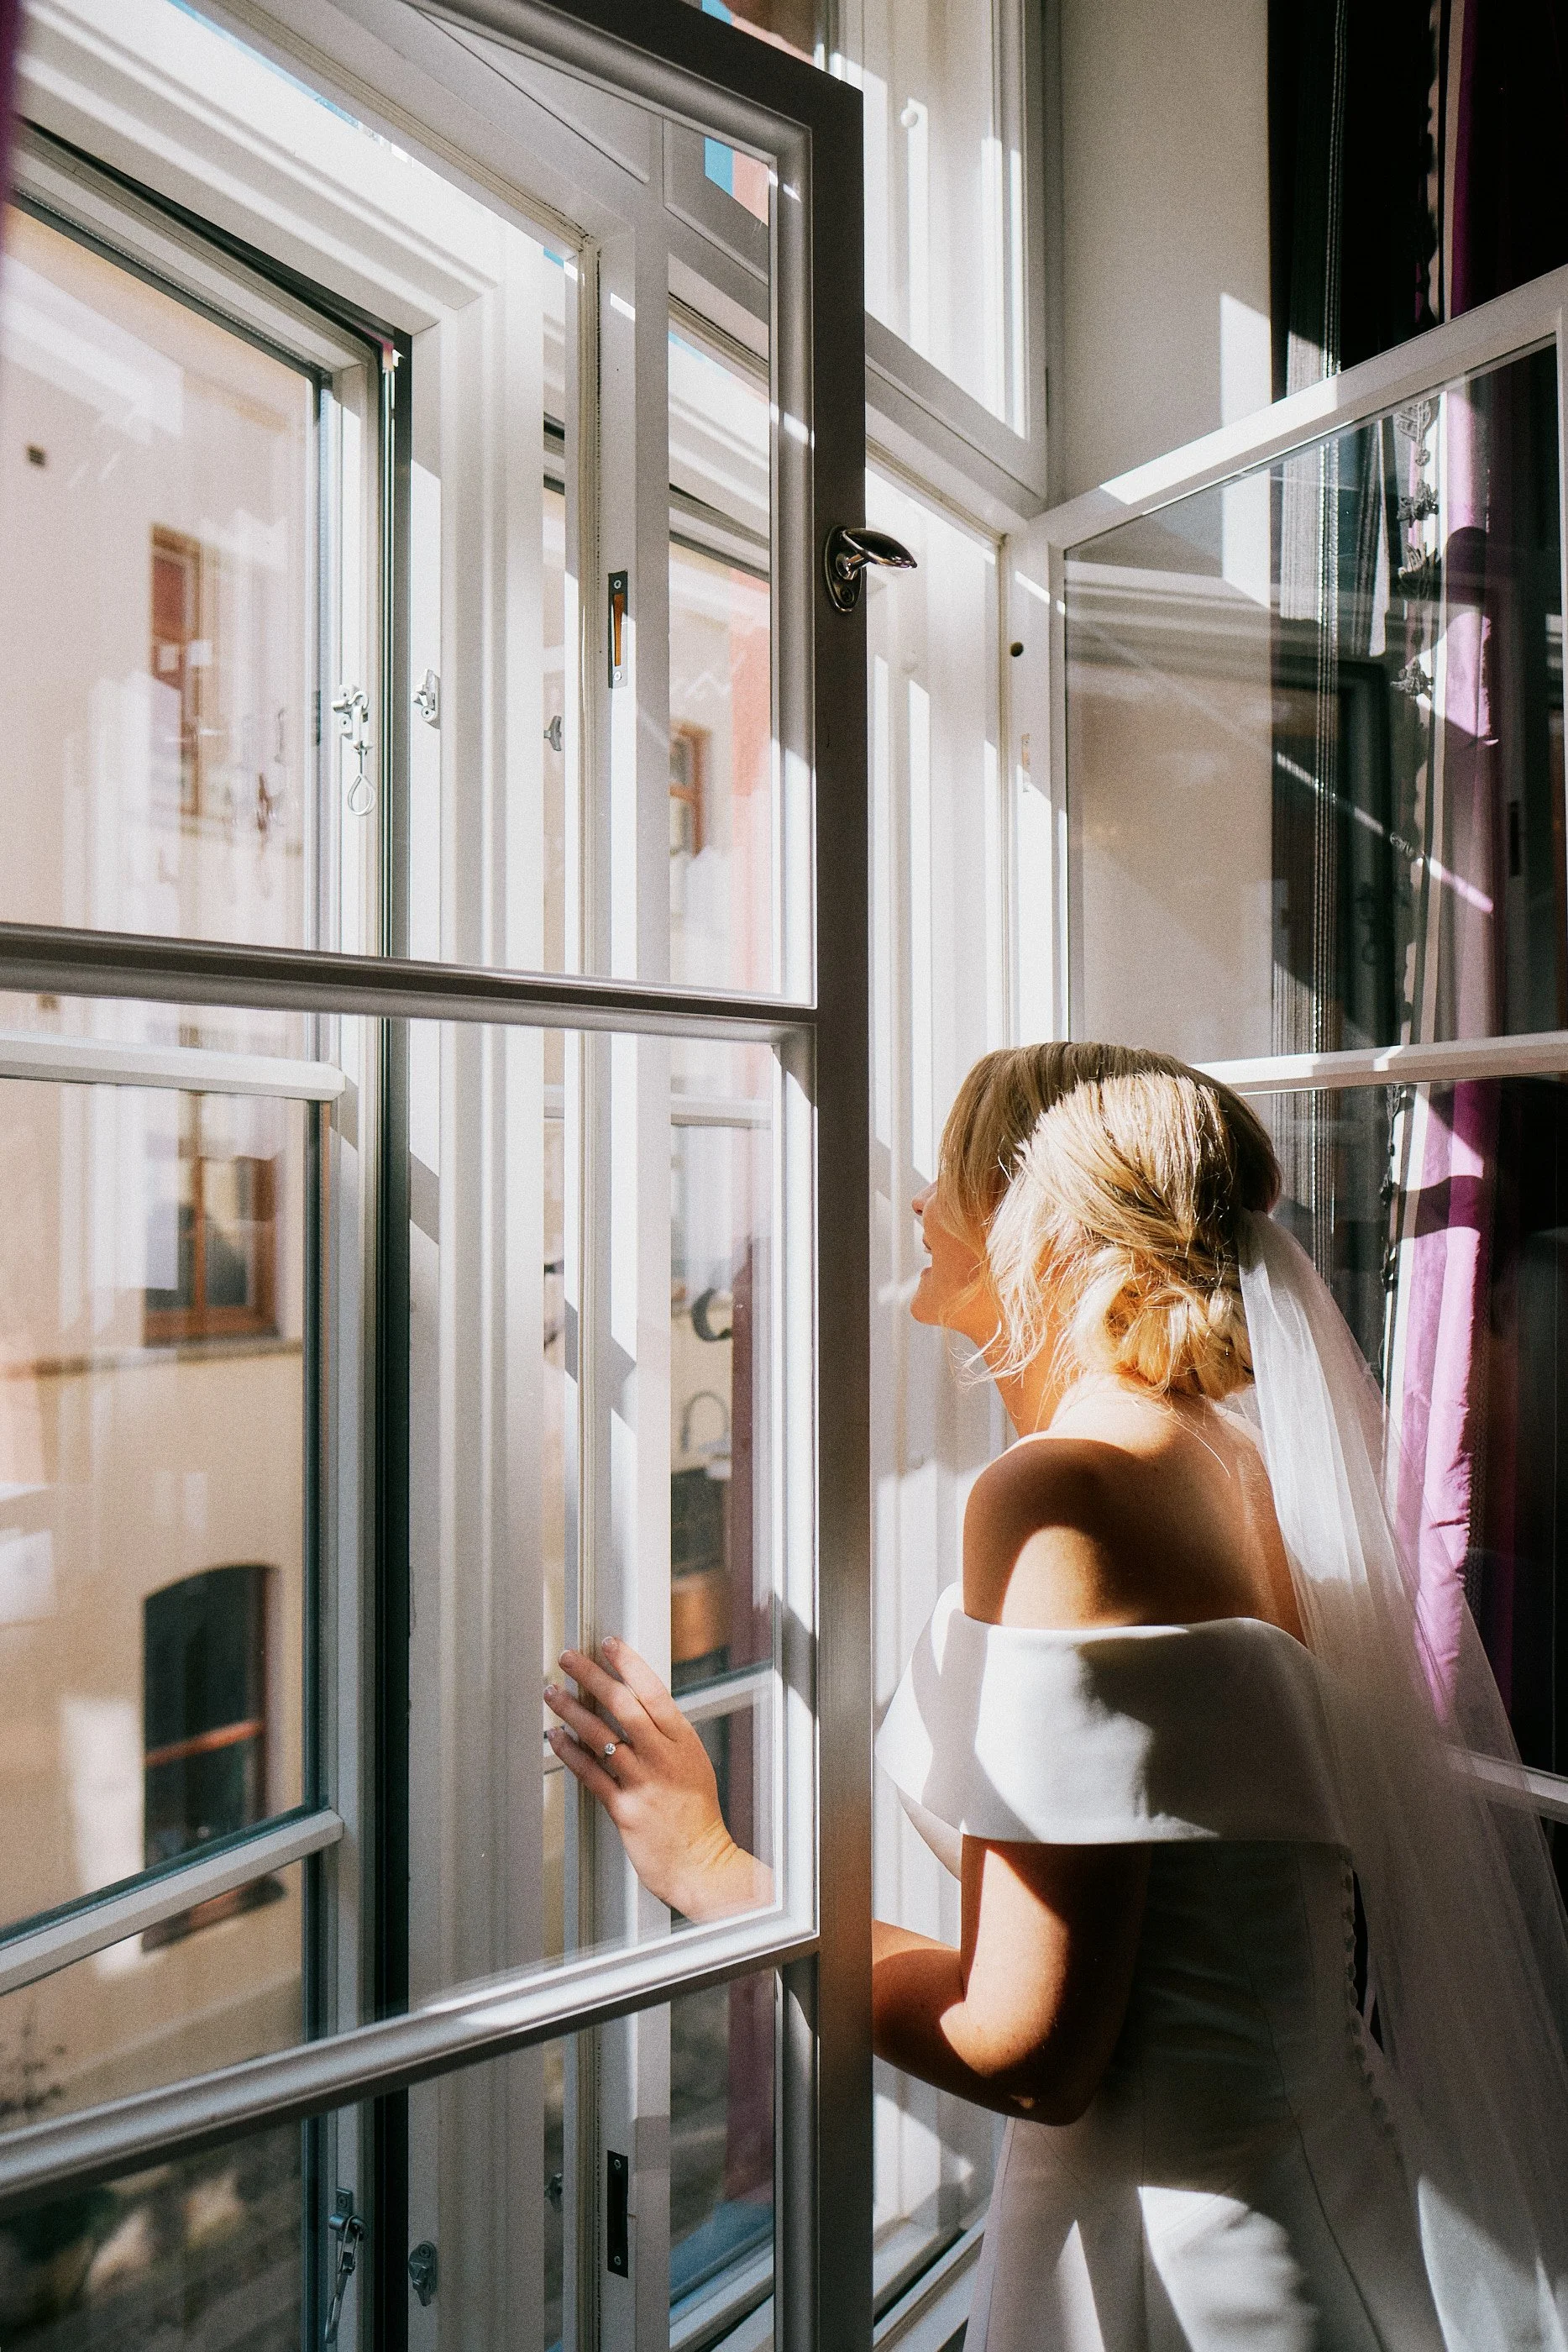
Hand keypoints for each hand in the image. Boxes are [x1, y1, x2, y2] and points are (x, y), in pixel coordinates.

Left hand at [544, 1637, 772, 1920]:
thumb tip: (637, 1705)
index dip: (628, 1663)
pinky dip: (570, 1753)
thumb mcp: (693, 1764)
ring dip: (571, 1710)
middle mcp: (664, 1758)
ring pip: (601, 1735)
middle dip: (591, 1676)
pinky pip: (591, 1775)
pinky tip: (556, 1738)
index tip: (607, 1643)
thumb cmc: (697, 1817)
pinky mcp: (625, 1810)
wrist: (702, 1864)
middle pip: (623, 1705)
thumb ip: (666, 1737)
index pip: (653, 1691)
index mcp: (683, 1742)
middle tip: (568, 1658)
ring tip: (552, 1692)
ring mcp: (644, 1783)